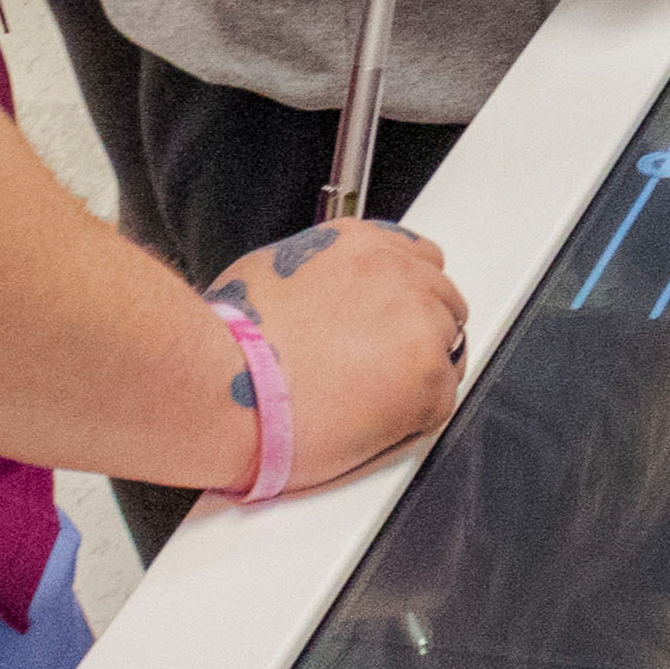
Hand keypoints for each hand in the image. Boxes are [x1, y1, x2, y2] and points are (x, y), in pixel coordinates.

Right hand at [202, 215, 472, 493]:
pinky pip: (442, 402)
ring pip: (447, 350)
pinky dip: (413, 419)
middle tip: (376, 370)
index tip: (389, 322)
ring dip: (416, 375)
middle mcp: (397, 274)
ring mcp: (418, 324)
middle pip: (442, 300)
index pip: (418, 258)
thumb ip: (322, 279)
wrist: (221, 386)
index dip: (403, 298)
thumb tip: (327, 300)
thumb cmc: (230, 343)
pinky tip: (370, 424)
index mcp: (360, 244)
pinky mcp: (427, 377)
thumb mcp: (272, 274)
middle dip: (414, 334)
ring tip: (364, 401)